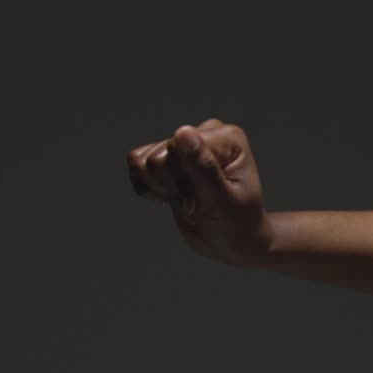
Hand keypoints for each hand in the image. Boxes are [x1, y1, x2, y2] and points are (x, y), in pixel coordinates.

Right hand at [127, 119, 270, 267]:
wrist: (234, 240)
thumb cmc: (237, 222)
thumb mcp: (222, 200)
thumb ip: (203, 167)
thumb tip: (183, 132)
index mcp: (225, 138)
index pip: (176, 149)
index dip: (181, 181)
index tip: (204, 201)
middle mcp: (203, 134)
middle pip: (156, 158)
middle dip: (172, 188)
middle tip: (196, 203)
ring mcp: (183, 144)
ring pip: (141, 161)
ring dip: (162, 190)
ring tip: (188, 200)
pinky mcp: (166, 158)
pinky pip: (136, 166)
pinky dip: (149, 190)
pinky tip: (174, 197)